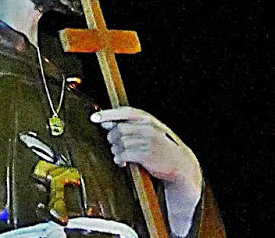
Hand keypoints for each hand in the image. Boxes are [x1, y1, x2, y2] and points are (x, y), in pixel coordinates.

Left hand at [92, 107, 203, 234]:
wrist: (180, 163)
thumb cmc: (160, 147)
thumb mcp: (149, 132)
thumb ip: (130, 127)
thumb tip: (106, 124)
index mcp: (148, 119)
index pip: (124, 112)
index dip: (108, 114)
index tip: (94, 118)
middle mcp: (148, 128)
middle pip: (118, 129)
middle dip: (113, 138)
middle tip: (116, 146)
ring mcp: (148, 141)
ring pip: (120, 143)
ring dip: (116, 151)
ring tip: (120, 156)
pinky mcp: (146, 155)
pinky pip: (124, 154)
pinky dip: (119, 159)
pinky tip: (122, 163)